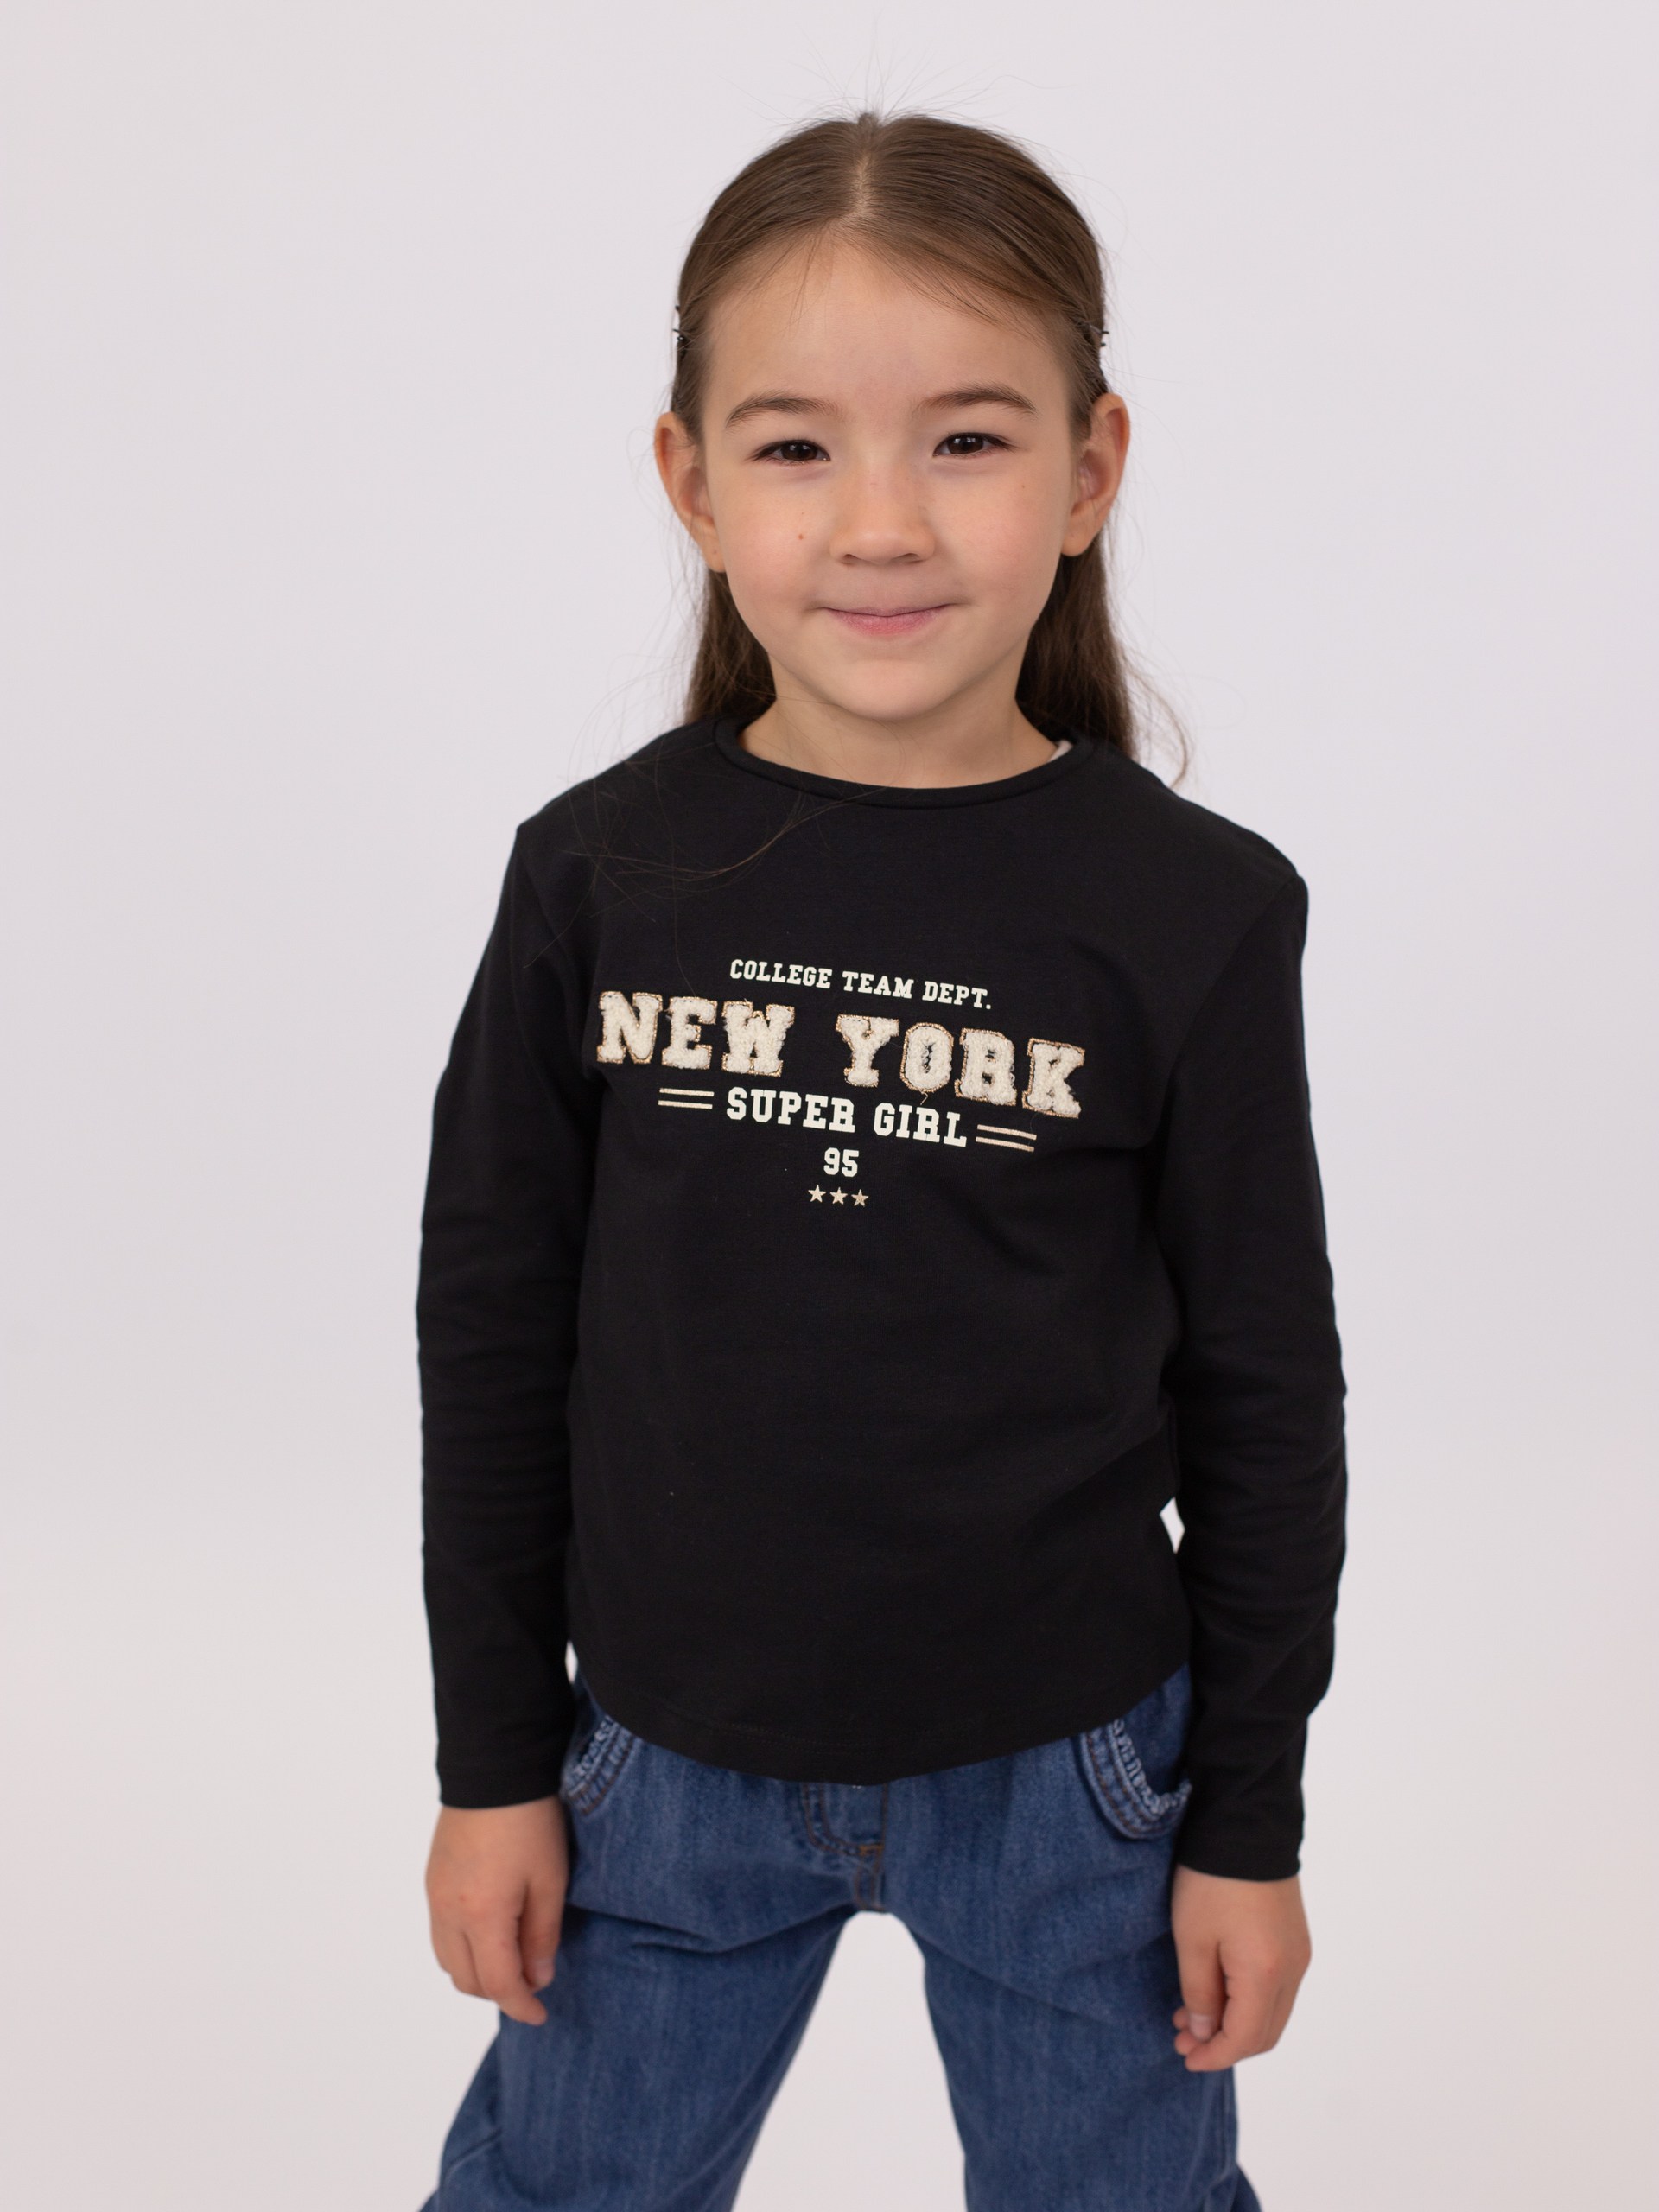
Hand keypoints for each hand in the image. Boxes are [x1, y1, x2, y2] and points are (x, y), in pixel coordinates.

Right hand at [425, 1796, 569, 2026]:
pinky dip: (462, 1949)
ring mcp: (435, 1896)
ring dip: (478, 1973)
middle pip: (467, 1980)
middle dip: (500, 1991)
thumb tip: (538, 1978)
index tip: (541, 2015)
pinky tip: (490, 1934)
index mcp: (481, 1915)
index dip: (521, 2006)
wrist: (493, 1768)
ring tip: (512, 1960)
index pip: (498, 1984)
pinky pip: (440, 1935)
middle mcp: (449, 1912)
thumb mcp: (550, 1879)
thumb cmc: (529, 1820)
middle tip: (533, 1981)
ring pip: (448, 1961)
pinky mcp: (432, 1880)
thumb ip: (542, 1935)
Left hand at [1170, 1863, 1310, 2070]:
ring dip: (1235, 2022)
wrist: (1246, 1823)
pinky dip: (1248, 2000)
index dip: (1215, 2056)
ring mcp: (1299, 1954)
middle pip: (1264, 2032)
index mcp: (1266, 1974)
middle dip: (1224, 2043)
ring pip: (1272, 2012)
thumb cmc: (1211, 1880)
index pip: (1245, 2038)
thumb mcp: (1193, 1938)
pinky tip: (1217, 1989)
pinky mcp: (1296, 1938)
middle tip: (1183, 2037)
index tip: (1185, 2057)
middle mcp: (1293, 1971)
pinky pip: (1277, 1988)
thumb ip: (1200, 1992)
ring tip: (1191, 2015)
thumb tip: (1206, 2031)